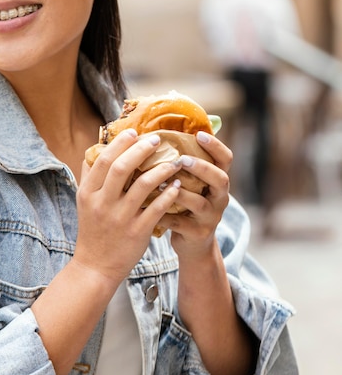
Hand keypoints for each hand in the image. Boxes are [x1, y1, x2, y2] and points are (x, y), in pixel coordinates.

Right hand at [74, 129, 182, 284]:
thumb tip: (95, 149)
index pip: (103, 160)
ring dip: (161, 170)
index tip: (134, 132)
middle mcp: (103, 203)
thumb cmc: (93, 230)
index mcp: (88, 193)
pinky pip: (157, 208)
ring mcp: (120, 218)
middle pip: (121, 168)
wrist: (95, 266)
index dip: (119, 144)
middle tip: (156, 140)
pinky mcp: (137, 232)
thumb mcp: (83, 202)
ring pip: (143, 186)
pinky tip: (177, 184)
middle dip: (140, 150)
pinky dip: (169, 194)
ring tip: (174, 161)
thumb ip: (89, 176)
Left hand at [156, 131, 231, 258]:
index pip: (225, 159)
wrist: (193, 243)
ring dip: (181, 192)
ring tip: (162, 183)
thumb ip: (182, 163)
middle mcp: (219, 197)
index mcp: (217, 180)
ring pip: (201, 203)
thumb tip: (162, 131)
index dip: (215, 146)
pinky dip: (166, 216)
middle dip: (202, 168)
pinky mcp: (198, 233)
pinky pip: (182, 224)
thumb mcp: (190, 183)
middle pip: (220, 179)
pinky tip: (151, 208)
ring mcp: (211, 216)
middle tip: (182, 160)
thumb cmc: (185, 204)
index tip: (199, 134)